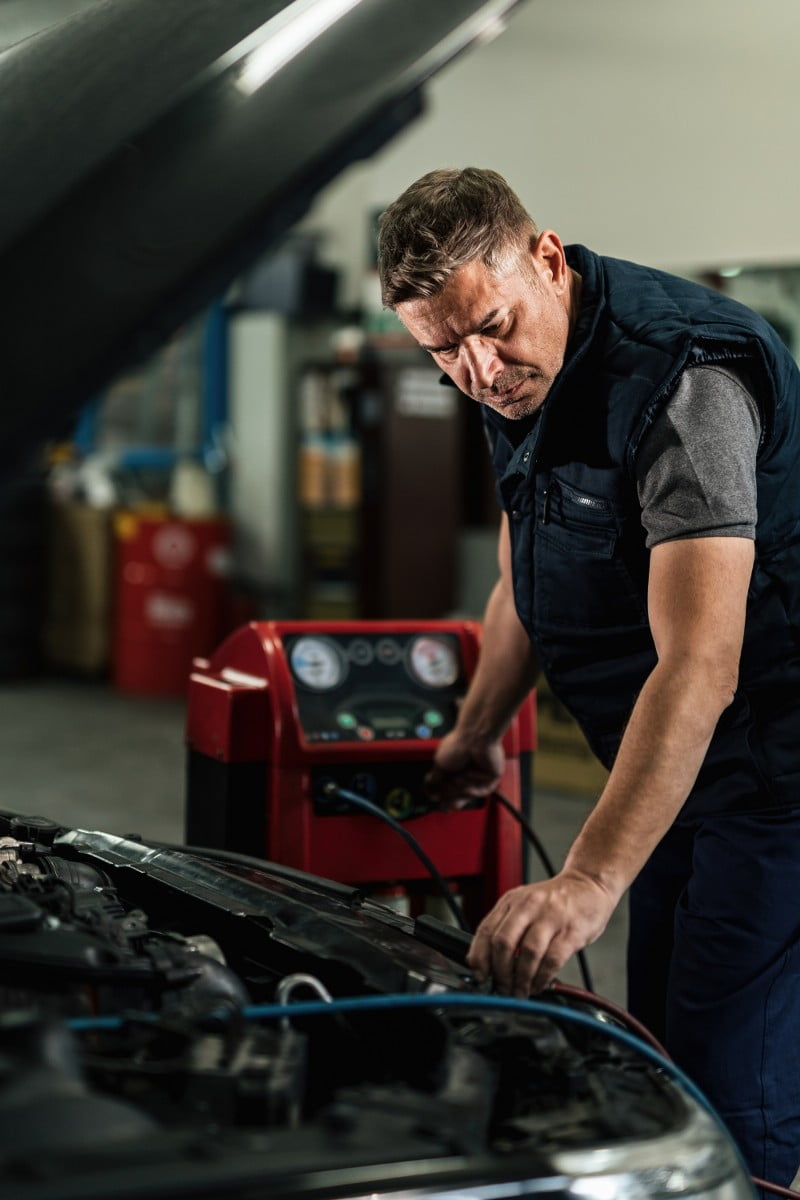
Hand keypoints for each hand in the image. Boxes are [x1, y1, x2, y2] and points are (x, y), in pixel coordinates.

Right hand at [424, 729, 504, 809]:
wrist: (475, 736)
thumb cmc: (458, 745)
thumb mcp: (440, 763)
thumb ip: (434, 780)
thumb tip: (429, 791)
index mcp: (456, 771)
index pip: (450, 791)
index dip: (445, 799)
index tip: (439, 803)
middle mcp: (468, 775)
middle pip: (460, 796)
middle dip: (452, 797)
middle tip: (446, 798)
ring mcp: (480, 776)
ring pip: (470, 795)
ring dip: (461, 789)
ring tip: (456, 780)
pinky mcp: (492, 777)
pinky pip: (483, 790)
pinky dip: (473, 783)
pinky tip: (468, 774)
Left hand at [466, 871, 617, 995]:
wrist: (589, 885)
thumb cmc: (555, 901)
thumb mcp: (524, 905)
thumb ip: (506, 927)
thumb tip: (485, 962)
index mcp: (511, 901)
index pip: (486, 930)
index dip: (479, 958)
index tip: (480, 976)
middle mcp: (529, 906)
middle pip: (504, 942)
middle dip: (500, 972)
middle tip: (503, 988)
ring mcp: (551, 917)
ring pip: (528, 953)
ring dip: (521, 979)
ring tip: (520, 991)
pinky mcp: (571, 931)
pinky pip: (552, 960)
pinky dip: (542, 978)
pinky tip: (538, 984)